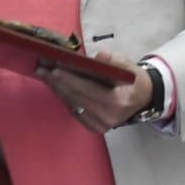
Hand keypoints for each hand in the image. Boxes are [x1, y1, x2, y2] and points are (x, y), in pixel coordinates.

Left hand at [34, 51, 151, 134]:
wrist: (143, 98)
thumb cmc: (133, 79)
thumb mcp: (128, 66)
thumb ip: (114, 61)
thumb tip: (100, 57)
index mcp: (119, 101)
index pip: (89, 89)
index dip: (70, 79)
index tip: (54, 69)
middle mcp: (109, 116)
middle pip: (77, 97)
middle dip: (58, 82)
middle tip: (41, 69)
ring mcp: (102, 125)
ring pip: (73, 104)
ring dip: (58, 89)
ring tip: (44, 75)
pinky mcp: (96, 127)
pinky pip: (75, 111)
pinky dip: (65, 97)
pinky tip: (55, 86)